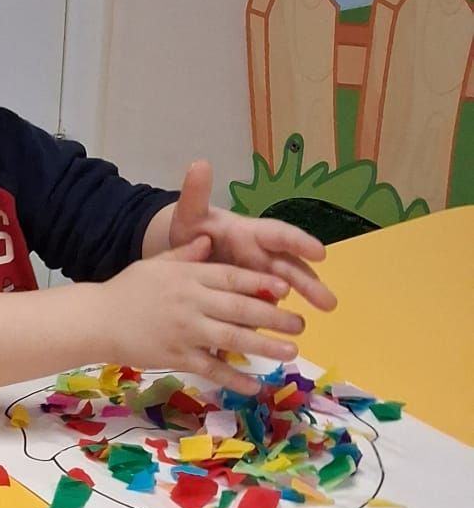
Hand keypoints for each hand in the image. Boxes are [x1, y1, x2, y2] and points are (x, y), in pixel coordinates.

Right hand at [100, 240, 303, 395]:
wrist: (97, 320)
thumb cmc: (128, 290)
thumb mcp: (157, 264)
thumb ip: (187, 253)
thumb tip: (211, 239)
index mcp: (188, 276)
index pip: (232, 277)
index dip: (262, 282)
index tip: (287, 288)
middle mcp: (190, 302)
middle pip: (240, 309)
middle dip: (274, 317)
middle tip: (300, 325)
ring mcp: (184, 331)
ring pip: (232, 339)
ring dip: (264, 347)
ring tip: (290, 352)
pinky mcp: (176, 356)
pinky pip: (211, 368)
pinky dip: (234, 378)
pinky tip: (255, 386)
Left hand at [167, 161, 335, 310]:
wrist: (179, 254)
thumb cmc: (190, 230)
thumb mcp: (190, 214)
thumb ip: (195, 193)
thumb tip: (198, 163)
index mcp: (249, 233)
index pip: (278, 234)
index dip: (298, 242)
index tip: (319, 253)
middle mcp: (259, 256)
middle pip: (288, 269)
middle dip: (308, 284)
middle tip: (329, 303)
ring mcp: (255, 280)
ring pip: (281, 292)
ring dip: (298, 306)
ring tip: (317, 320)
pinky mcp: (247, 299)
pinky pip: (259, 311)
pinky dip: (263, 326)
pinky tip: (270, 343)